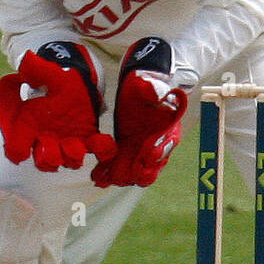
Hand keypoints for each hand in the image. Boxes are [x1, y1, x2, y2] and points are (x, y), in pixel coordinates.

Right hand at [0, 42, 116, 171]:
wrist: (73, 75)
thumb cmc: (54, 77)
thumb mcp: (45, 71)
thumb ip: (35, 69)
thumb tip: (25, 61)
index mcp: (30, 127)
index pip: (17, 147)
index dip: (17, 152)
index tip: (19, 152)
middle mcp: (48, 139)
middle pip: (44, 161)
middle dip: (48, 158)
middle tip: (52, 148)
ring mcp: (70, 141)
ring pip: (69, 160)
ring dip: (72, 157)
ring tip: (76, 146)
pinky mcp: (89, 138)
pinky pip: (98, 150)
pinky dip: (102, 150)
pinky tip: (103, 141)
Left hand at [92, 37, 188, 187]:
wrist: (139, 86)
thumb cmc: (148, 84)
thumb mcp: (151, 83)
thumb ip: (155, 89)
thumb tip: (157, 93)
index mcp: (168, 132)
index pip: (163, 150)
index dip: (154, 155)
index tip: (143, 156)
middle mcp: (156, 147)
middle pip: (148, 170)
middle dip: (134, 174)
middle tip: (118, 174)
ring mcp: (140, 151)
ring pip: (132, 174)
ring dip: (119, 177)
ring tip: (103, 180)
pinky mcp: (126, 150)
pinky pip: (118, 167)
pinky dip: (108, 174)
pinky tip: (96, 177)